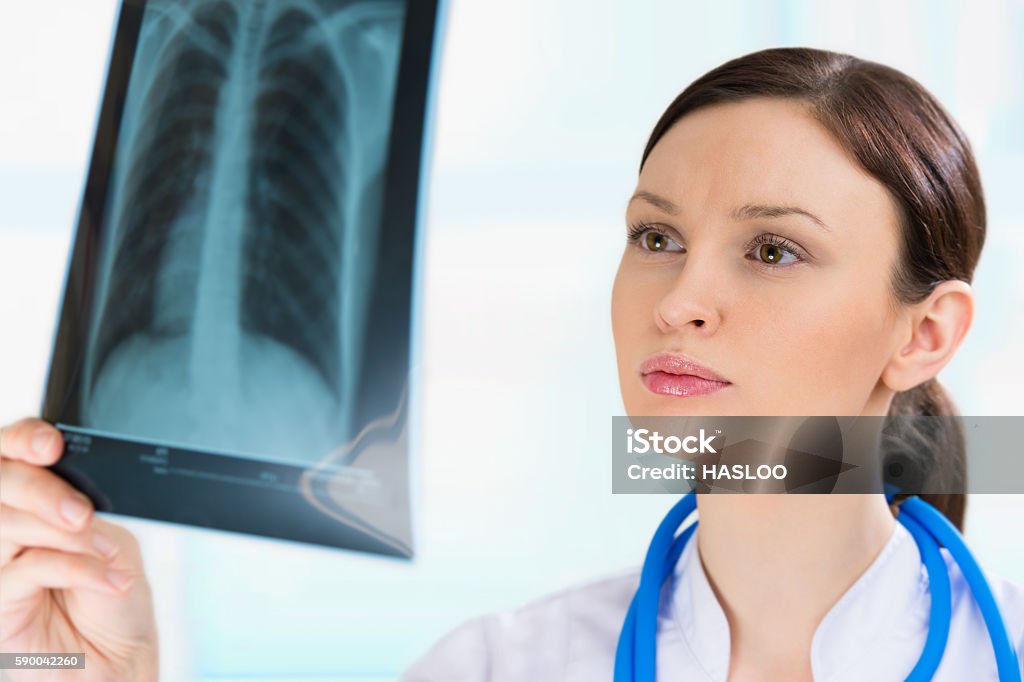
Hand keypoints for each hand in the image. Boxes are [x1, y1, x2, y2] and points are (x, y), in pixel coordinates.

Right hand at [0, 418, 158, 680]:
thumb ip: (82, 507)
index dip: (23, 440)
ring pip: (4, 523)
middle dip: (39, 489)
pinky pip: (24, 569)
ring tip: (98, 549)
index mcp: (35, 502)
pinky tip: (103, 579)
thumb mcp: (110, 538)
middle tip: (81, 513)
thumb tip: (66, 488)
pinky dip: (73, 568)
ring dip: (62, 533)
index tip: (51, 446)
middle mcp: (8, 529)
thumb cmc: (115, 602)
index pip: (10, 454)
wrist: (121, 661)